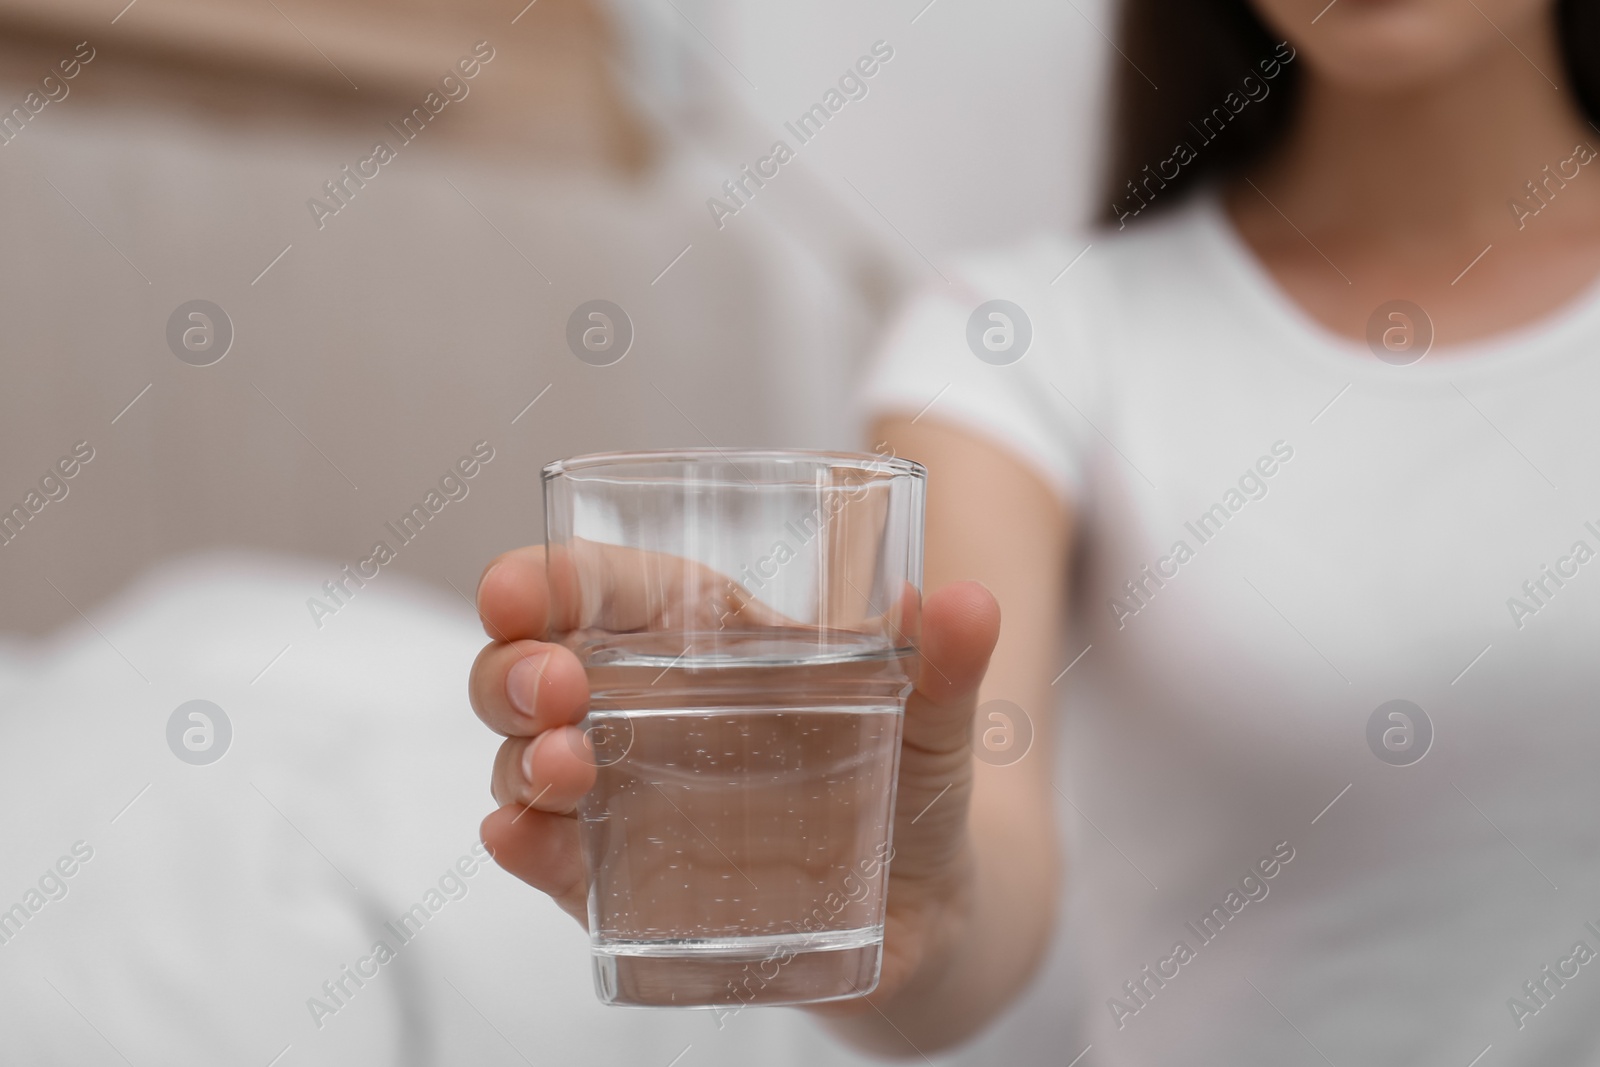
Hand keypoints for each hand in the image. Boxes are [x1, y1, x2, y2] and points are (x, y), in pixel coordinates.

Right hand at [468, 543, 1000, 1008]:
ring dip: (519, 757)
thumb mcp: (933, 720)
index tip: (513, 589)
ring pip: (524, 759)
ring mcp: (627, 796)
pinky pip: (554, 858)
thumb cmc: (909, 785)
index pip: (601, 587)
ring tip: (564, 764)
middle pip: (531, 667)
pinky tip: (519, 838)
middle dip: (514, 667)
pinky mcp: (628, 880)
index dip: (546, 578)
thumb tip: (970, 600)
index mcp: (704, 638)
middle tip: (552, 687)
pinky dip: (524, 846)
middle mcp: (646, 708)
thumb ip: (948, 666)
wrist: (923, 911)